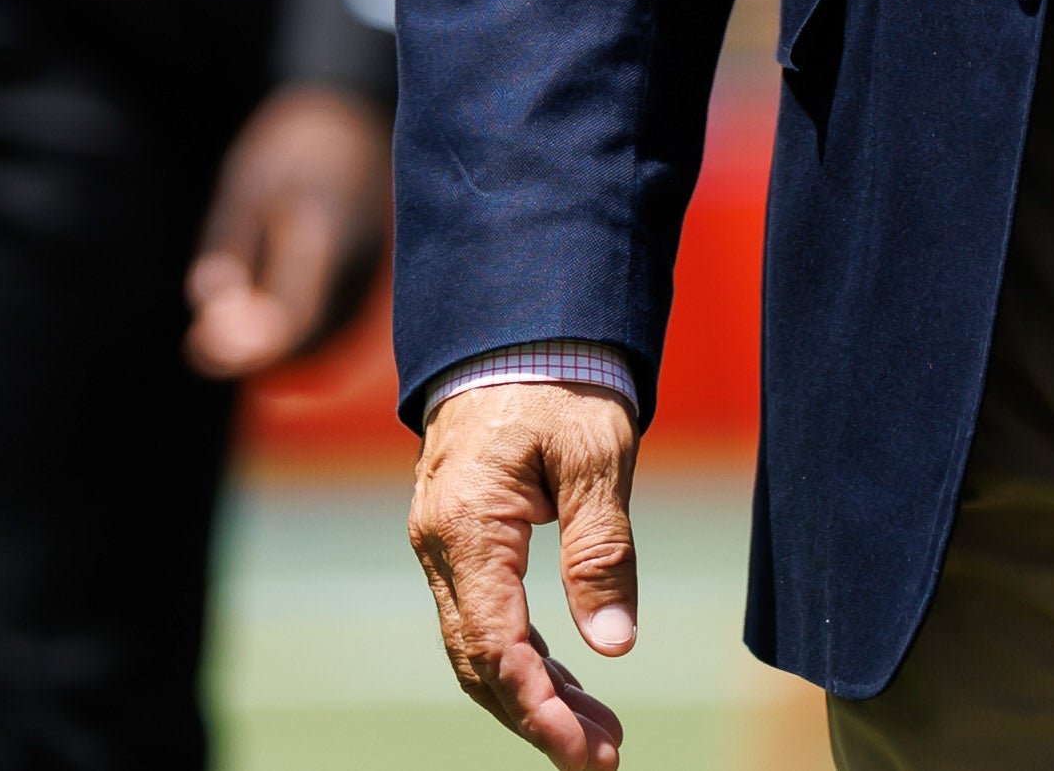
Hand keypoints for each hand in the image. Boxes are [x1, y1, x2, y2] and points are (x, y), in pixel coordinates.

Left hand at [187, 81, 389, 380]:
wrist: (353, 117)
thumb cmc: (292, 146)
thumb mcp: (248, 183)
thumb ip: (229, 244)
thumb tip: (206, 305)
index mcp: (328, 232)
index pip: (293, 314)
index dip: (248, 343)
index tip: (200, 344)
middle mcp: (360, 262)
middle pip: (309, 336)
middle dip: (252, 350)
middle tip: (198, 342)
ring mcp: (372, 273)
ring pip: (323, 337)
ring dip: (275, 345)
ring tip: (225, 323)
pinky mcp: (370, 279)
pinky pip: (334, 326)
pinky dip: (296, 333)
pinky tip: (264, 314)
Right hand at [411, 379, 641, 768]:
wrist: (515, 324)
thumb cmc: (560, 379)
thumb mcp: (597, 455)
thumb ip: (602, 549)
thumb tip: (613, 643)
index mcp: (468, 524)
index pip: (496, 646)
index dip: (540, 710)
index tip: (588, 752)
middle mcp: (439, 542)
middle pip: (479, 661)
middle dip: (539, 718)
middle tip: (604, 758)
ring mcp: (442, 542)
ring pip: (478, 644)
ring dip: (535, 694)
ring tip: (601, 734)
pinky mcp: (459, 537)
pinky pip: (483, 614)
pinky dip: (525, 655)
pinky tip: (570, 681)